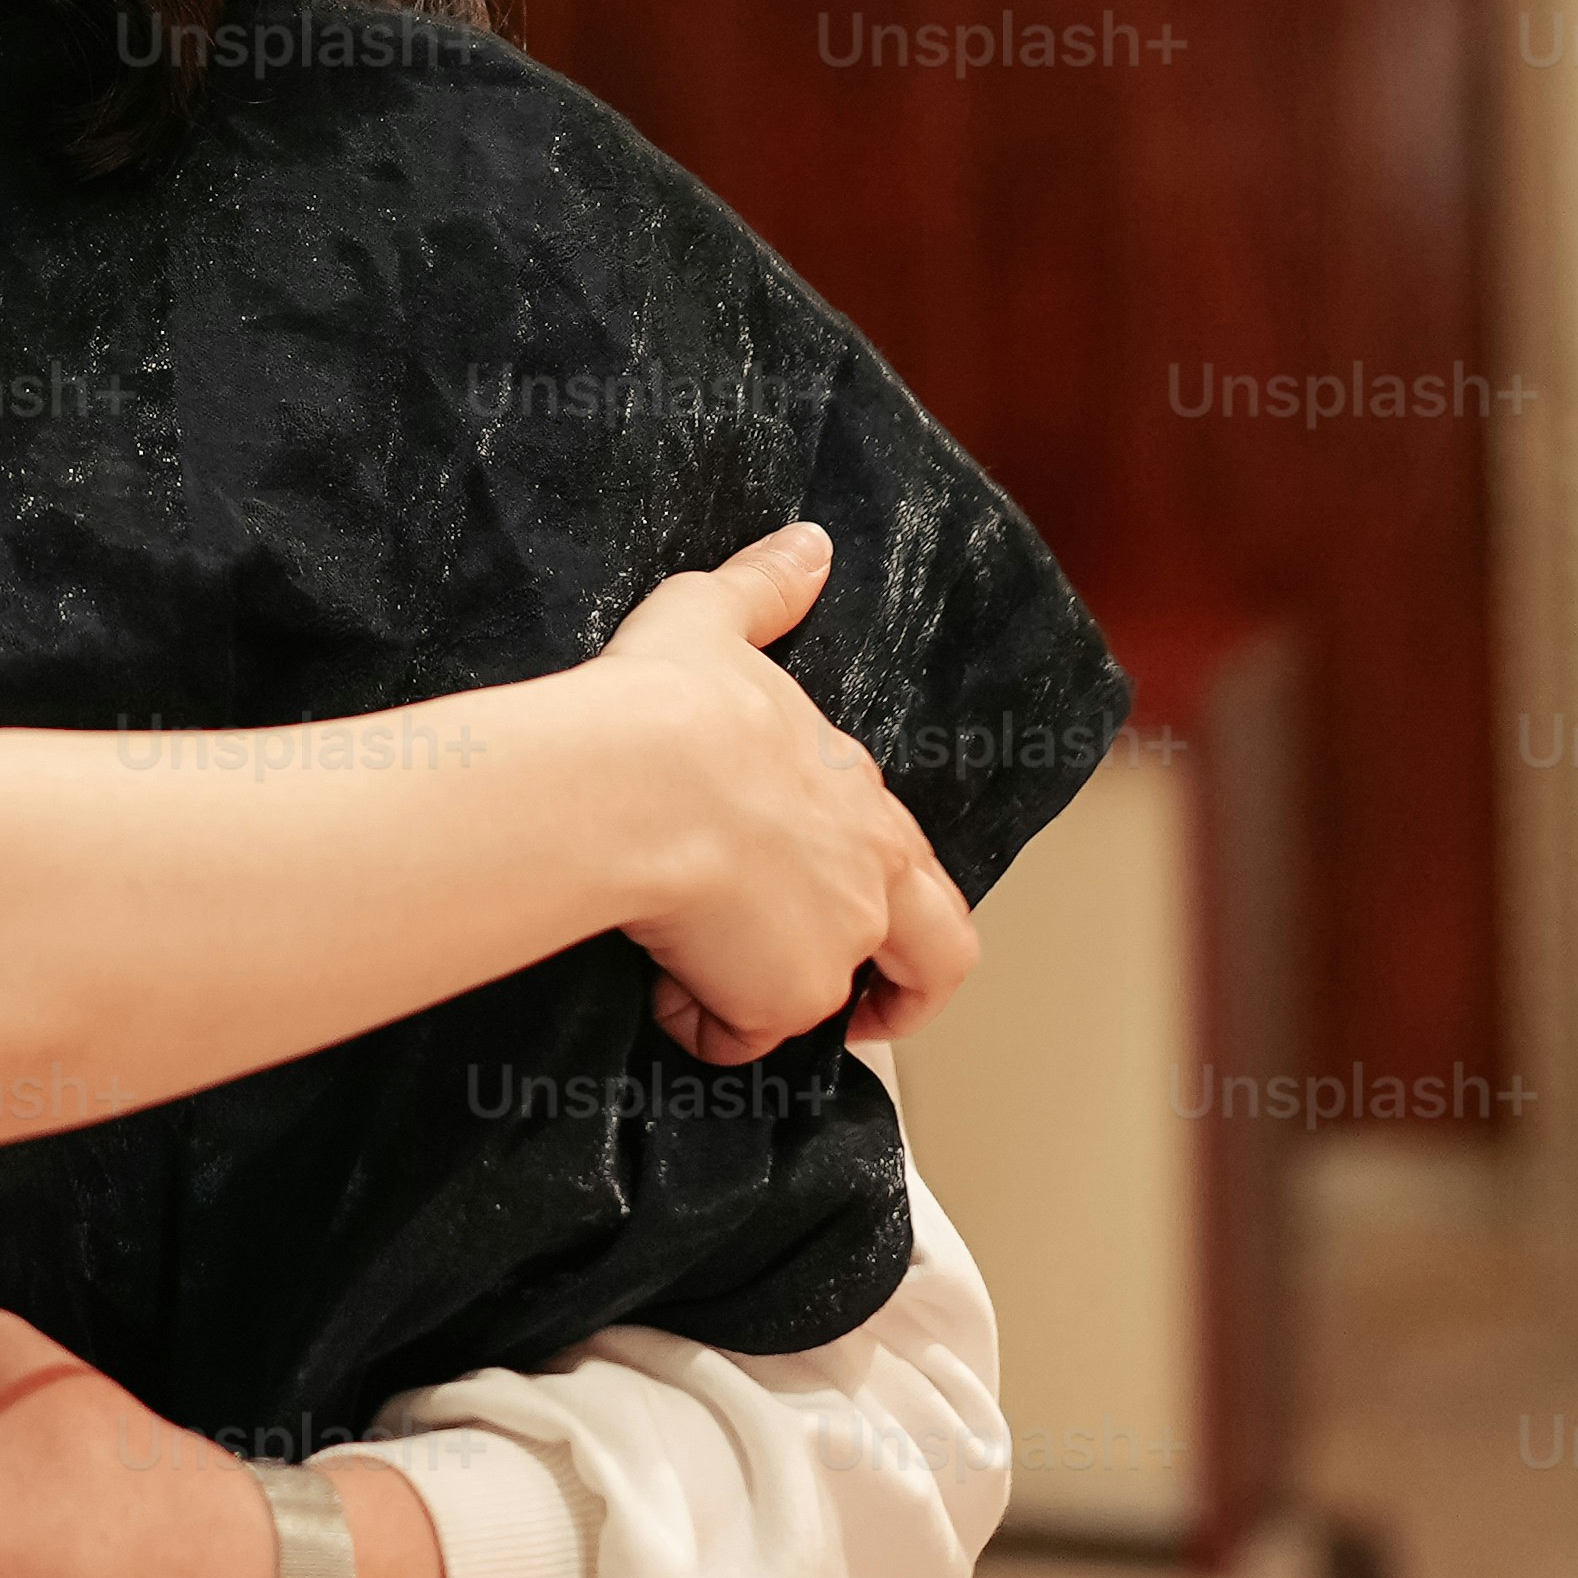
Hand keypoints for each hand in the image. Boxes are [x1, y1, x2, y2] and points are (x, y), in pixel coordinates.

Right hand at [586, 522, 979, 1060]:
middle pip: (940, 953)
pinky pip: (742, 1035)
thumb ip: (764, 588)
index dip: (863, 881)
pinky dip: (703, 1024)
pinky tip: (658, 979)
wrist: (637, 780)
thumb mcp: (710, 618)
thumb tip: (808, 541)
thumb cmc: (668, 706)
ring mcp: (837, 942)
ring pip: (814, 999)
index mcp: (861, 794)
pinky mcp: (788, 997)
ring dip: (756, 996)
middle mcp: (871, 874)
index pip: (905, 856)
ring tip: (683, 965)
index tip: (812, 890)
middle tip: (860, 1014)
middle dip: (908, 992)